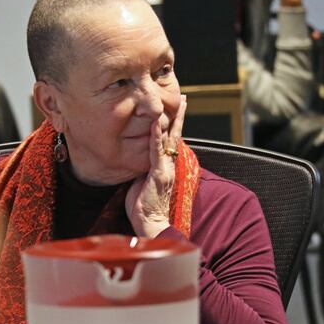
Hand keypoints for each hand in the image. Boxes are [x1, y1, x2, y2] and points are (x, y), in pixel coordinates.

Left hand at [125, 95, 186, 237]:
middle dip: (180, 117)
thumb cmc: (144, 207)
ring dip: (171, 121)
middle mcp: (169, 166)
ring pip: (169, 140)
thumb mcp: (142, 182)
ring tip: (177, 104)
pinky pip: (156, 151)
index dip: (174, 125)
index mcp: (165, 167)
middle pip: (175, 136)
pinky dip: (155, 136)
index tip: (178, 111)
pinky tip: (155, 123)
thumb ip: (143, 169)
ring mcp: (165, 169)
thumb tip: (138, 159)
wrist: (150, 223)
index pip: (171, 142)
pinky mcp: (158, 173)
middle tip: (185, 100)